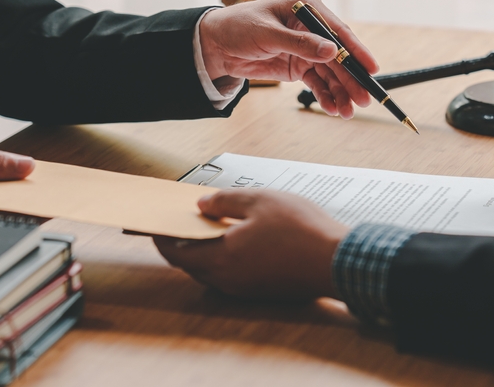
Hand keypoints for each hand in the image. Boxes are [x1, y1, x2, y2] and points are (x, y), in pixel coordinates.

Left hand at [154, 190, 347, 299]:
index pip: (176, 252)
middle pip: (191, 264)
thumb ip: (224, 201)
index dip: (162, 236)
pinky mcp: (261, 291)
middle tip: (180, 219)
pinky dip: (222, 258)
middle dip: (181, 243)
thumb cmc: (301, 229)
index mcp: (221, 258)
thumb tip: (201, 204)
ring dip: (203, 251)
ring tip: (207, 224)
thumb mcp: (260, 201)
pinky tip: (234, 238)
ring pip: (210, 272)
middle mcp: (228, 280)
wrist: (338, 261)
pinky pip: (230, 276)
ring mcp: (244, 289)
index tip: (155, 223)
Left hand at [199, 0, 378, 118]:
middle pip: (339, 56)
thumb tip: (332, 50)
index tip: (371, 69)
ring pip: (331, 73)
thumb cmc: (239, 27)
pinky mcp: (299, 66)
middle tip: (364, 100)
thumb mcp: (267, 33)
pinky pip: (317, 82)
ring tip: (347, 112)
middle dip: (351, 79)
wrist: (216, 44)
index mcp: (308, 8)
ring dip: (341, 92)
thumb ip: (299, 43)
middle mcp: (312, 28)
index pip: (338, 31)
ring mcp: (307, 49)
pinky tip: (333, 108)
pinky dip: (326, 95)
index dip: (357, 51)